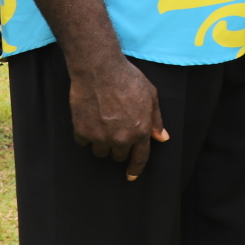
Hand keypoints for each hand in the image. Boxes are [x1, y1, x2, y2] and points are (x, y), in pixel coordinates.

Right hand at [68, 56, 168, 179]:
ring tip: (101, 123)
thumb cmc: (127, 78)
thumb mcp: (151, 95)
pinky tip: (88, 118)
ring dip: (101, 142)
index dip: (135, 169)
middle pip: (118, 156)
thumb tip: (162, 138)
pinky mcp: (82, 131)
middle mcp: (121, 138)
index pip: (140, 158)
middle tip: (114, 129)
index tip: (131, 176)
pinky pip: (83, 142)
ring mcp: (101, 136)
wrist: (99, 68)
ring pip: (100, 152)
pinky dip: (85, 134)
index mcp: (140, 131)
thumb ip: (156, 119)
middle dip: (117, 147)